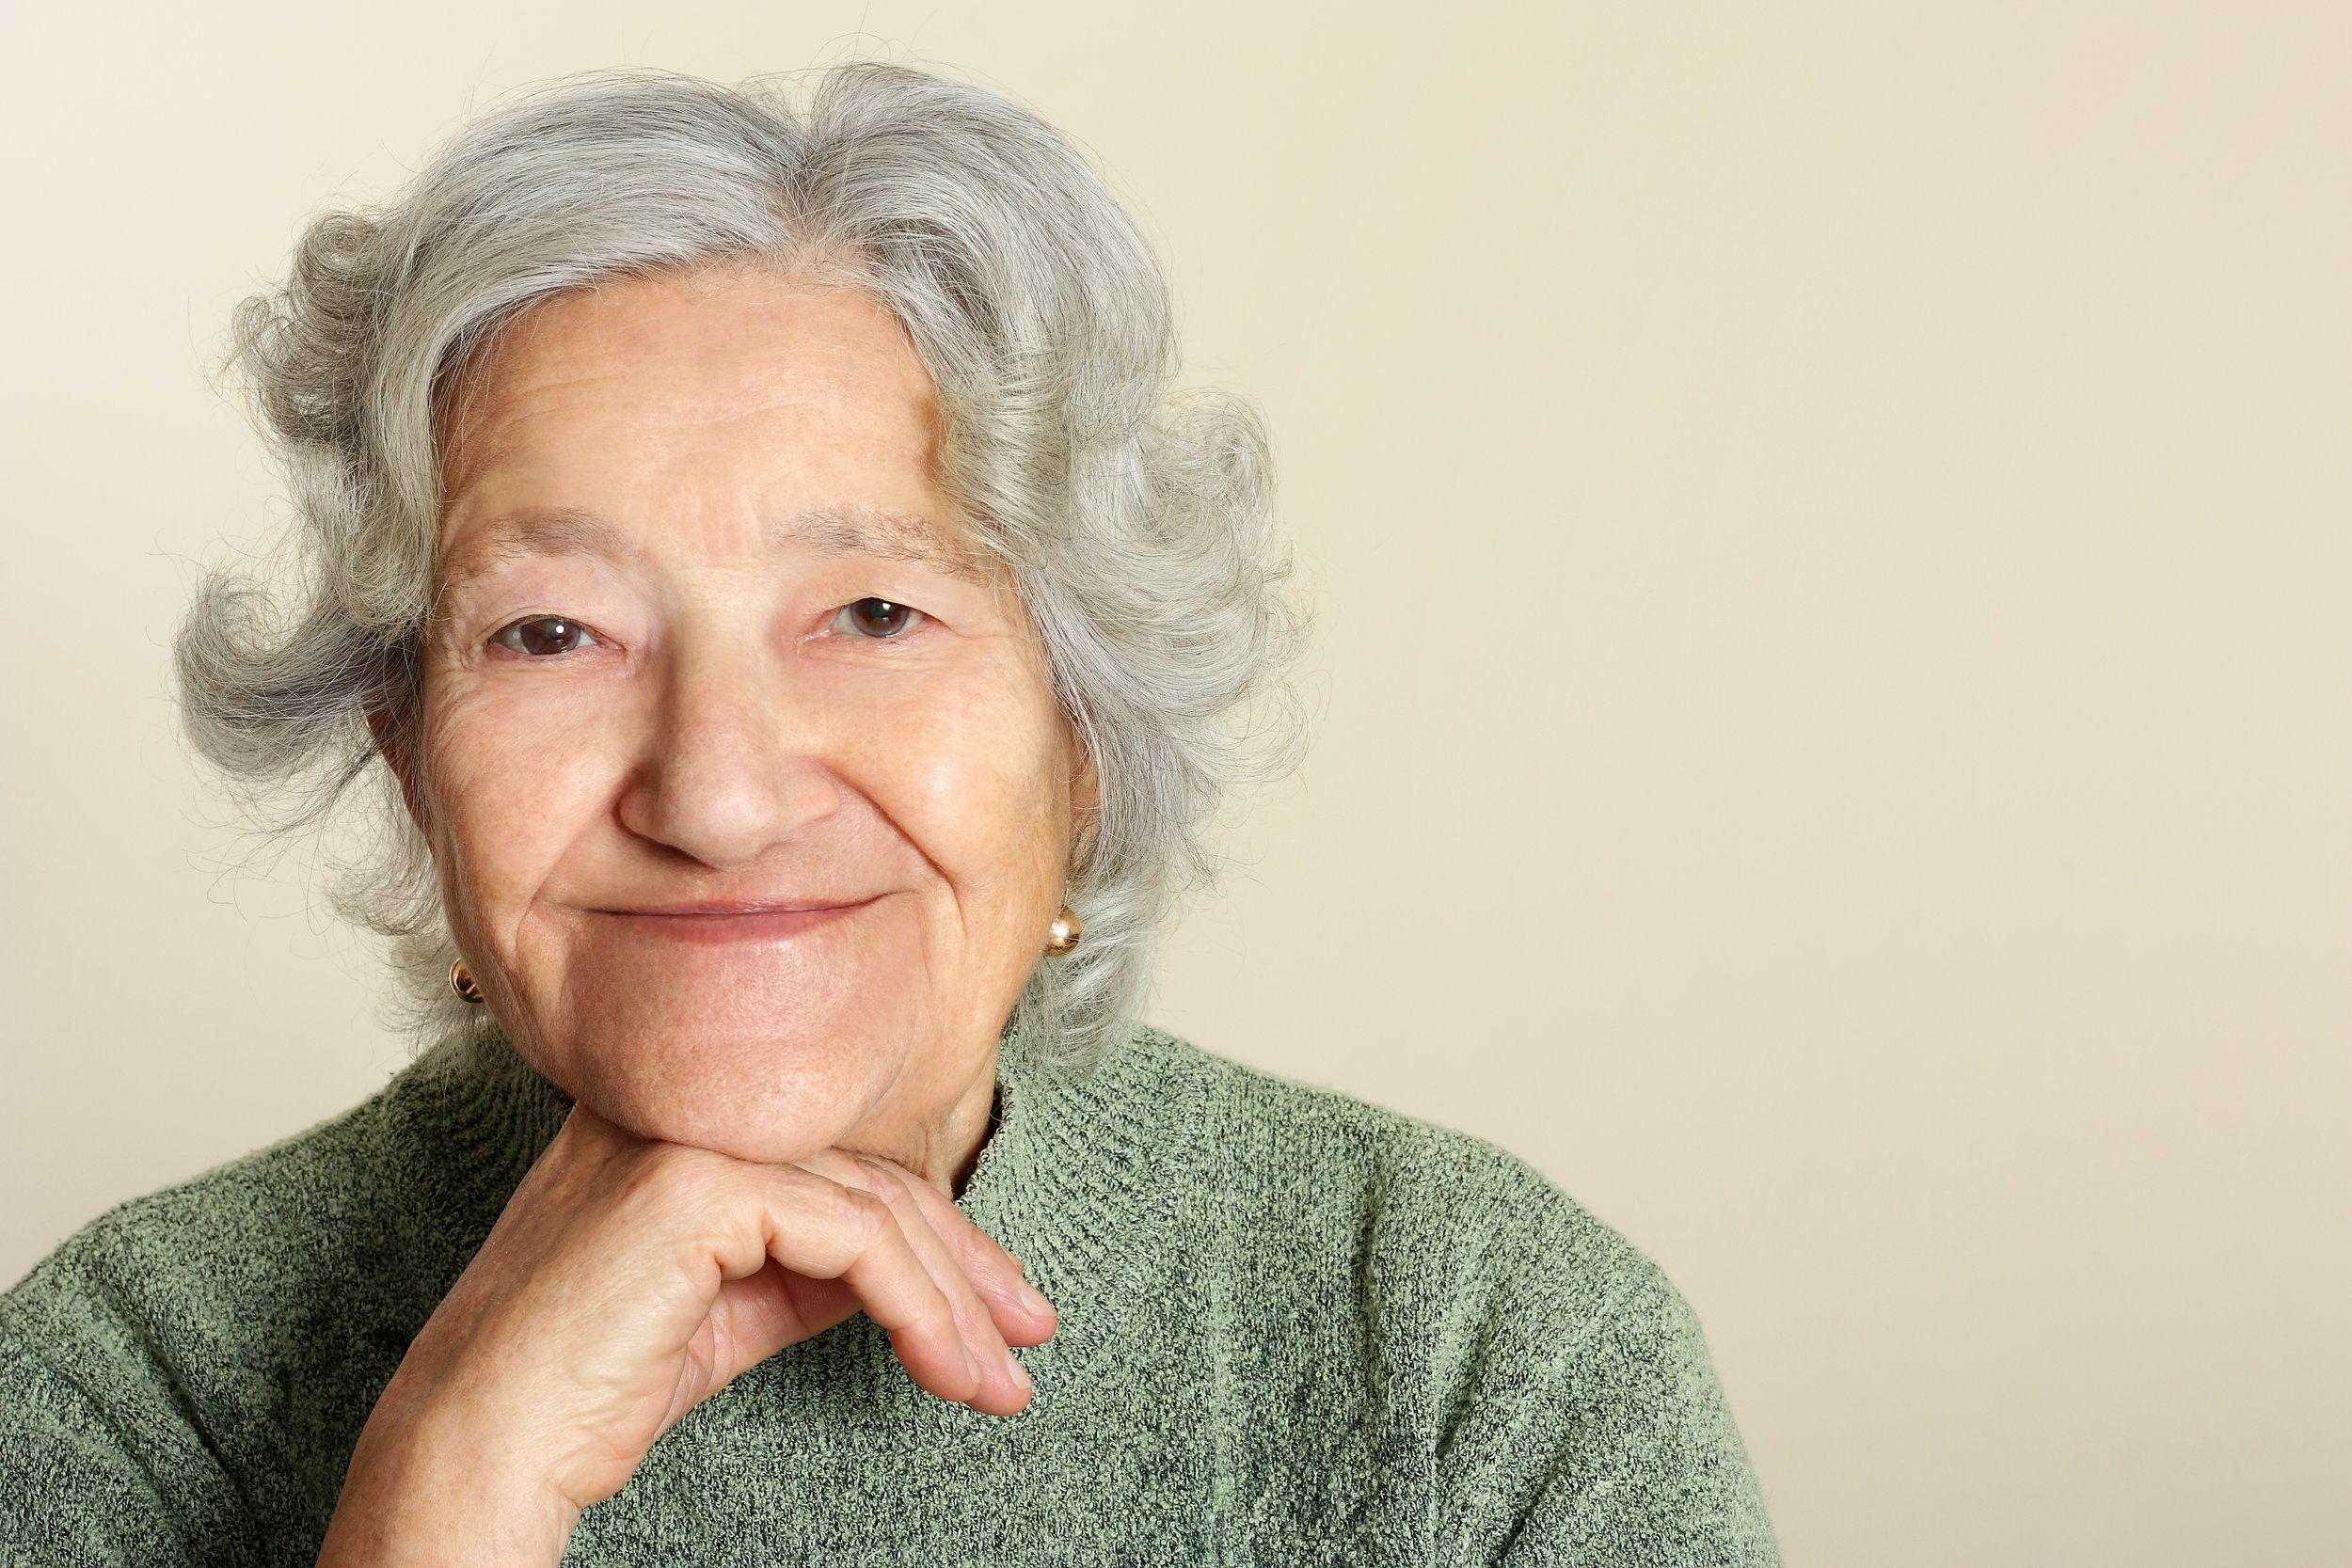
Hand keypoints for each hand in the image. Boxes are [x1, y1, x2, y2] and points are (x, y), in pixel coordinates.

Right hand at [317, 1099, 1054, 1565]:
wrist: (482, 1444)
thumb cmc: (588, 1388)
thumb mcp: (729, 1311)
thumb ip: (806, 1267)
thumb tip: (913, 1271)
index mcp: (676, 1117)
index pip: (839, 1158)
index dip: (931, 1230)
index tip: (996, 1310)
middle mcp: (679, 1105)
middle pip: (870, 1172)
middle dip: (965, 1265)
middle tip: (1028, 1340)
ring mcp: (684, 1133)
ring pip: (874, 1204)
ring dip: (954, 1301)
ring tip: (998, 1383)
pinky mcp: (696, 1183)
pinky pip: (852, 1236)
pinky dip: (916, 1306)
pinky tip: (943, 1366)